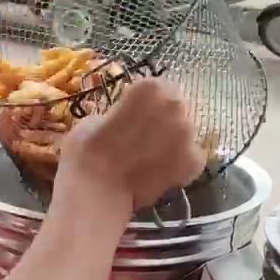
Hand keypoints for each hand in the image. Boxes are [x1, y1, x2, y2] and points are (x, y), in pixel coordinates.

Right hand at [58, 78, 206, 209]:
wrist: (96, 191)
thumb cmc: (86, 150)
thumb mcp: (95, 118)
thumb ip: (120, 112)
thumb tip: (127, 118)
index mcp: (150, 88)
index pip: (155, 88)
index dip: (143, 103)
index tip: (132, 115)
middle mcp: (176, 106)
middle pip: (174, 108)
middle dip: (161, 121)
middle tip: (141, 138)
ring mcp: (188, 135)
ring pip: (183, 134)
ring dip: (170, 143)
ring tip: (148, 158)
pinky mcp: (193, 163)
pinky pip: (190, 159)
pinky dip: (178, 165)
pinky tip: (159, 173)